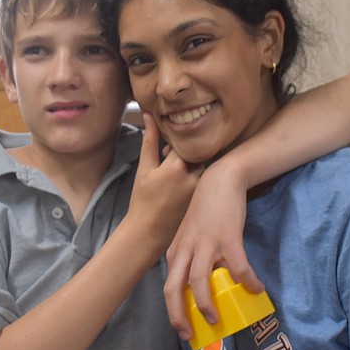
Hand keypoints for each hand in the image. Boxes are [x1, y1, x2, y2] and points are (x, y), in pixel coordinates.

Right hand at [127, 113, 202, 256]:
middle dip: (188, 154)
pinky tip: (184, 190)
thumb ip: (150, 141)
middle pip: (199, 152)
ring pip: (204, 166)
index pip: (186, 141)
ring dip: (194, 166)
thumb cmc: (142, 201)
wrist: (148, 233)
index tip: (167, 153)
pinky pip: (207, 181)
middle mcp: (193, 177)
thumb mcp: (144, 169)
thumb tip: (149, 115)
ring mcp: (201, 190)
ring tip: (178, 180)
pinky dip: (199, 180)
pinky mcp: (205, 199)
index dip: (177, 144)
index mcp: (176, 167)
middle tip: (173, 165)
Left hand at [164, 160, 263, 340]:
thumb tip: (202, 285)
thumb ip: (191, 256)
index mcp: (176, 251)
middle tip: (190, 335)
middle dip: (179, 315)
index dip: (174, 311)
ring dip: (206, 304)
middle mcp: (187, 249)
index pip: (169, 286)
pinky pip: (237, 267)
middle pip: (174, 288)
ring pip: (199, 281)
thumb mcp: (191, 234)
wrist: (221, 180)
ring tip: (216, 319)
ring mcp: (206, 243)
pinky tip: (256, 289)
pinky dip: (246, 281)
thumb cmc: (207, 211)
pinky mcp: (228, 238)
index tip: (183, 329)